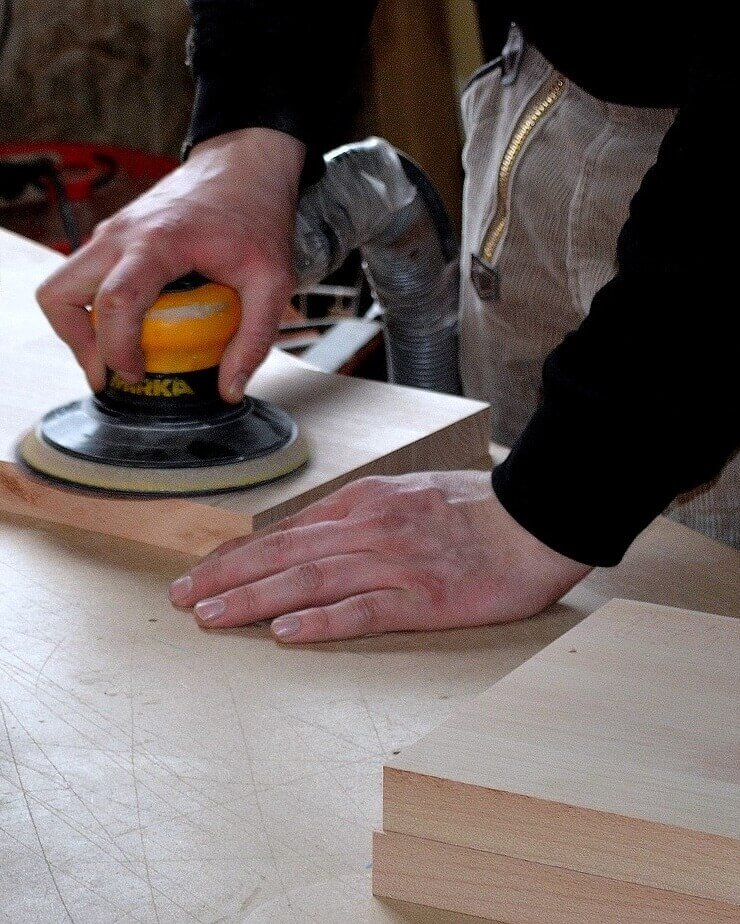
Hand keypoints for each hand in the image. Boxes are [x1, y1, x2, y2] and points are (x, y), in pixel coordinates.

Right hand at [35, 128, 304, 399]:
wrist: (244, 167)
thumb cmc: (256, 214)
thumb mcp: (273, 282)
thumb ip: (255, 338)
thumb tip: (229, 389)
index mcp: (157, 242)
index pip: (115, 301)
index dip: (116, 349)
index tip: (136, 375)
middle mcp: (121, 235)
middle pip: (60, 294)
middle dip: (79, 343)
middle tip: (112, 372)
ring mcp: (111, 234)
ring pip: (62, 287)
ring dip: (81, 328)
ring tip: (119, 356)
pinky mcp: (114, 239)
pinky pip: (83, 280)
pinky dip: (94, 311)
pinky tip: (131, 329)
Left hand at [169, 471, 590, 642]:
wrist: (534, 518)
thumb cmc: (473, 510)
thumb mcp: (405, 495)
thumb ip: (358, 515)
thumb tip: (311, 535)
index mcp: (364, 503)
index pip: (286, 531)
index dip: (238, 553)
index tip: (201, 571)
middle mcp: (369, 528)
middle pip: (283, 554)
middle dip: (225, 576)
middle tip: (180, 598)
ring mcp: (395, 562)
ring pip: (309, 581)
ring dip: (253, 599)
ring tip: (209, 616)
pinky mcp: (424, 596)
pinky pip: (363, 611)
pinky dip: (321, 622)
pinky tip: (284, 634)